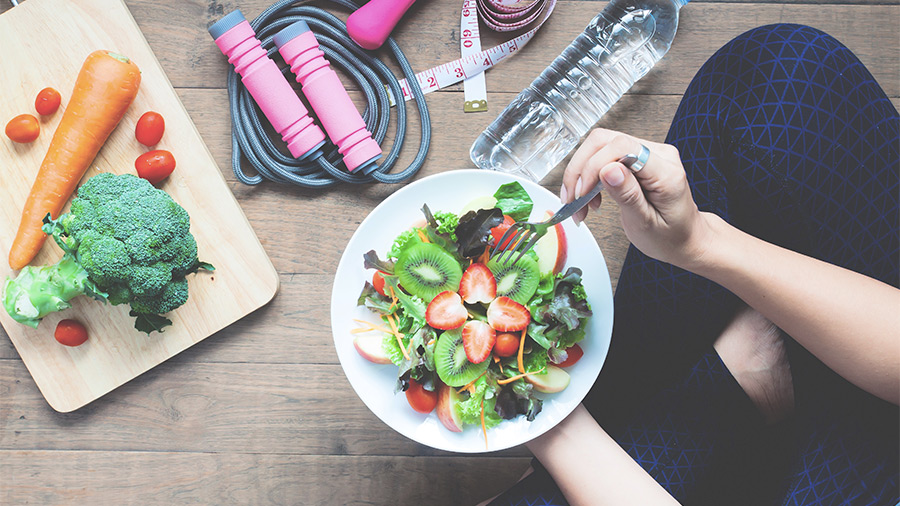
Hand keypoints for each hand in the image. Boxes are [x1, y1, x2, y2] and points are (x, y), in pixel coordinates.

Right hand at [560, 128, 711, 268]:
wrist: (684, 238)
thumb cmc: (669, 236)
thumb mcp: (646, 224)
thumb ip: (628, 195)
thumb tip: (608, 170)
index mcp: (666, 173)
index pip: (622, 147)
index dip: (594, 166)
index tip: (582, 193)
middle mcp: (659, 155)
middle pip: (605, 141)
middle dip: (581, 169)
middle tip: (573, 199)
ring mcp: (649, 153)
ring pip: (600, 145)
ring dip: (581, 173)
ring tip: (579, 203)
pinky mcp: (638, 157)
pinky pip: (604, 155)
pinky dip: (589, 175)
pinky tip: (589, 197)